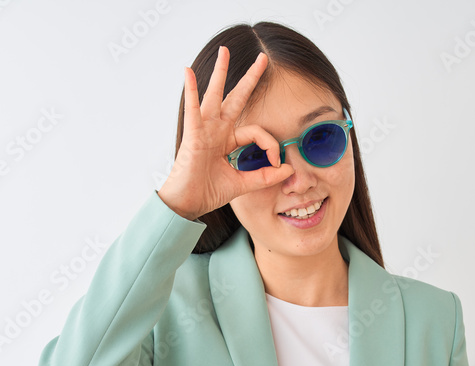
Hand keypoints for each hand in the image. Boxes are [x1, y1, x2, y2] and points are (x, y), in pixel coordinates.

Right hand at [157, 46, 294, 219]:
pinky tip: (188, 72)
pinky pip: (193, 110)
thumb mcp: (242, 184)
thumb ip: (264, 177)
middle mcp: (217, 131)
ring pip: (215, 96)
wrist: (187, 205)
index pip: (256, 132)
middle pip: (236, 98)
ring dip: (220, 72)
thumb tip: (288, 170)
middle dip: (250, 79)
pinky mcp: (193, 136)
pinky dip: (191, 91)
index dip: (270, 145)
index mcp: (227, 140)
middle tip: (263, 59)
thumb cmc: (208, 193)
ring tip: (224, 51)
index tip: (277, 163)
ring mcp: (204, 130)